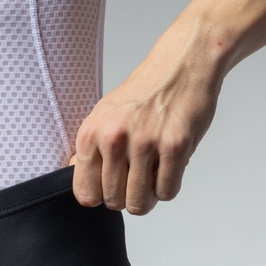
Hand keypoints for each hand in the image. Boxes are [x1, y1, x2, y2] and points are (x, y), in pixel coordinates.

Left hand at [69, 29, 223, 214]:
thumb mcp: (103, 116)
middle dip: (126, 198)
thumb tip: (83, 188)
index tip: (110, 189)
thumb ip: (91, 152)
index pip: (86, 194)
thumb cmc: (144, 92)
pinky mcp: (175, 146)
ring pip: (139, 203)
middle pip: (114, 201)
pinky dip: (167, 188)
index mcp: (91, 134)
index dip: (100, 197)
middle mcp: (114, 139)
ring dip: (147, 199)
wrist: (182, 63)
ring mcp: (145, 143)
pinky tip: (168, 170)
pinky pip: (166, 192)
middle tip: (136, 182)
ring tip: (151, 180)